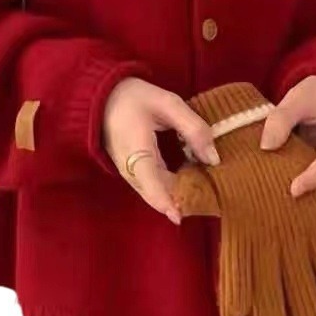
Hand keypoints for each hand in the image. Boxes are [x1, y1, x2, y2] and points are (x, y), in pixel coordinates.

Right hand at [103, 78, 219, 223]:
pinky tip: (189, 180)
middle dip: (180, 201)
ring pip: (154, 192)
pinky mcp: (130, 170)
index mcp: (136, 150)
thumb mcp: (168, 104)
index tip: (181, 217)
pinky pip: (151, 185)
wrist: (102, 97)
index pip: (152, 186)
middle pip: (156, 194)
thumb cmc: (133, 97)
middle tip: (210, 200)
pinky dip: (170, 187)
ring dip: (176, 195)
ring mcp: (128, 172)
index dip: (167, 204)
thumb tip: (213, 159)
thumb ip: (193, 128)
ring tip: (204, 192)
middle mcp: (129, 168)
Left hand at [260, 75, 315, 197]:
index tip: (295, 189)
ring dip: (304, 184)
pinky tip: (281, 183)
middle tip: (278, 192)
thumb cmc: (315, 95)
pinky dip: (302, 181)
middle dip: (308, 185)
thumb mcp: (297, 98)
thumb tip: (267, 147)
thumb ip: (281, 118)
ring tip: (277, 188)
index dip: (315, 176)